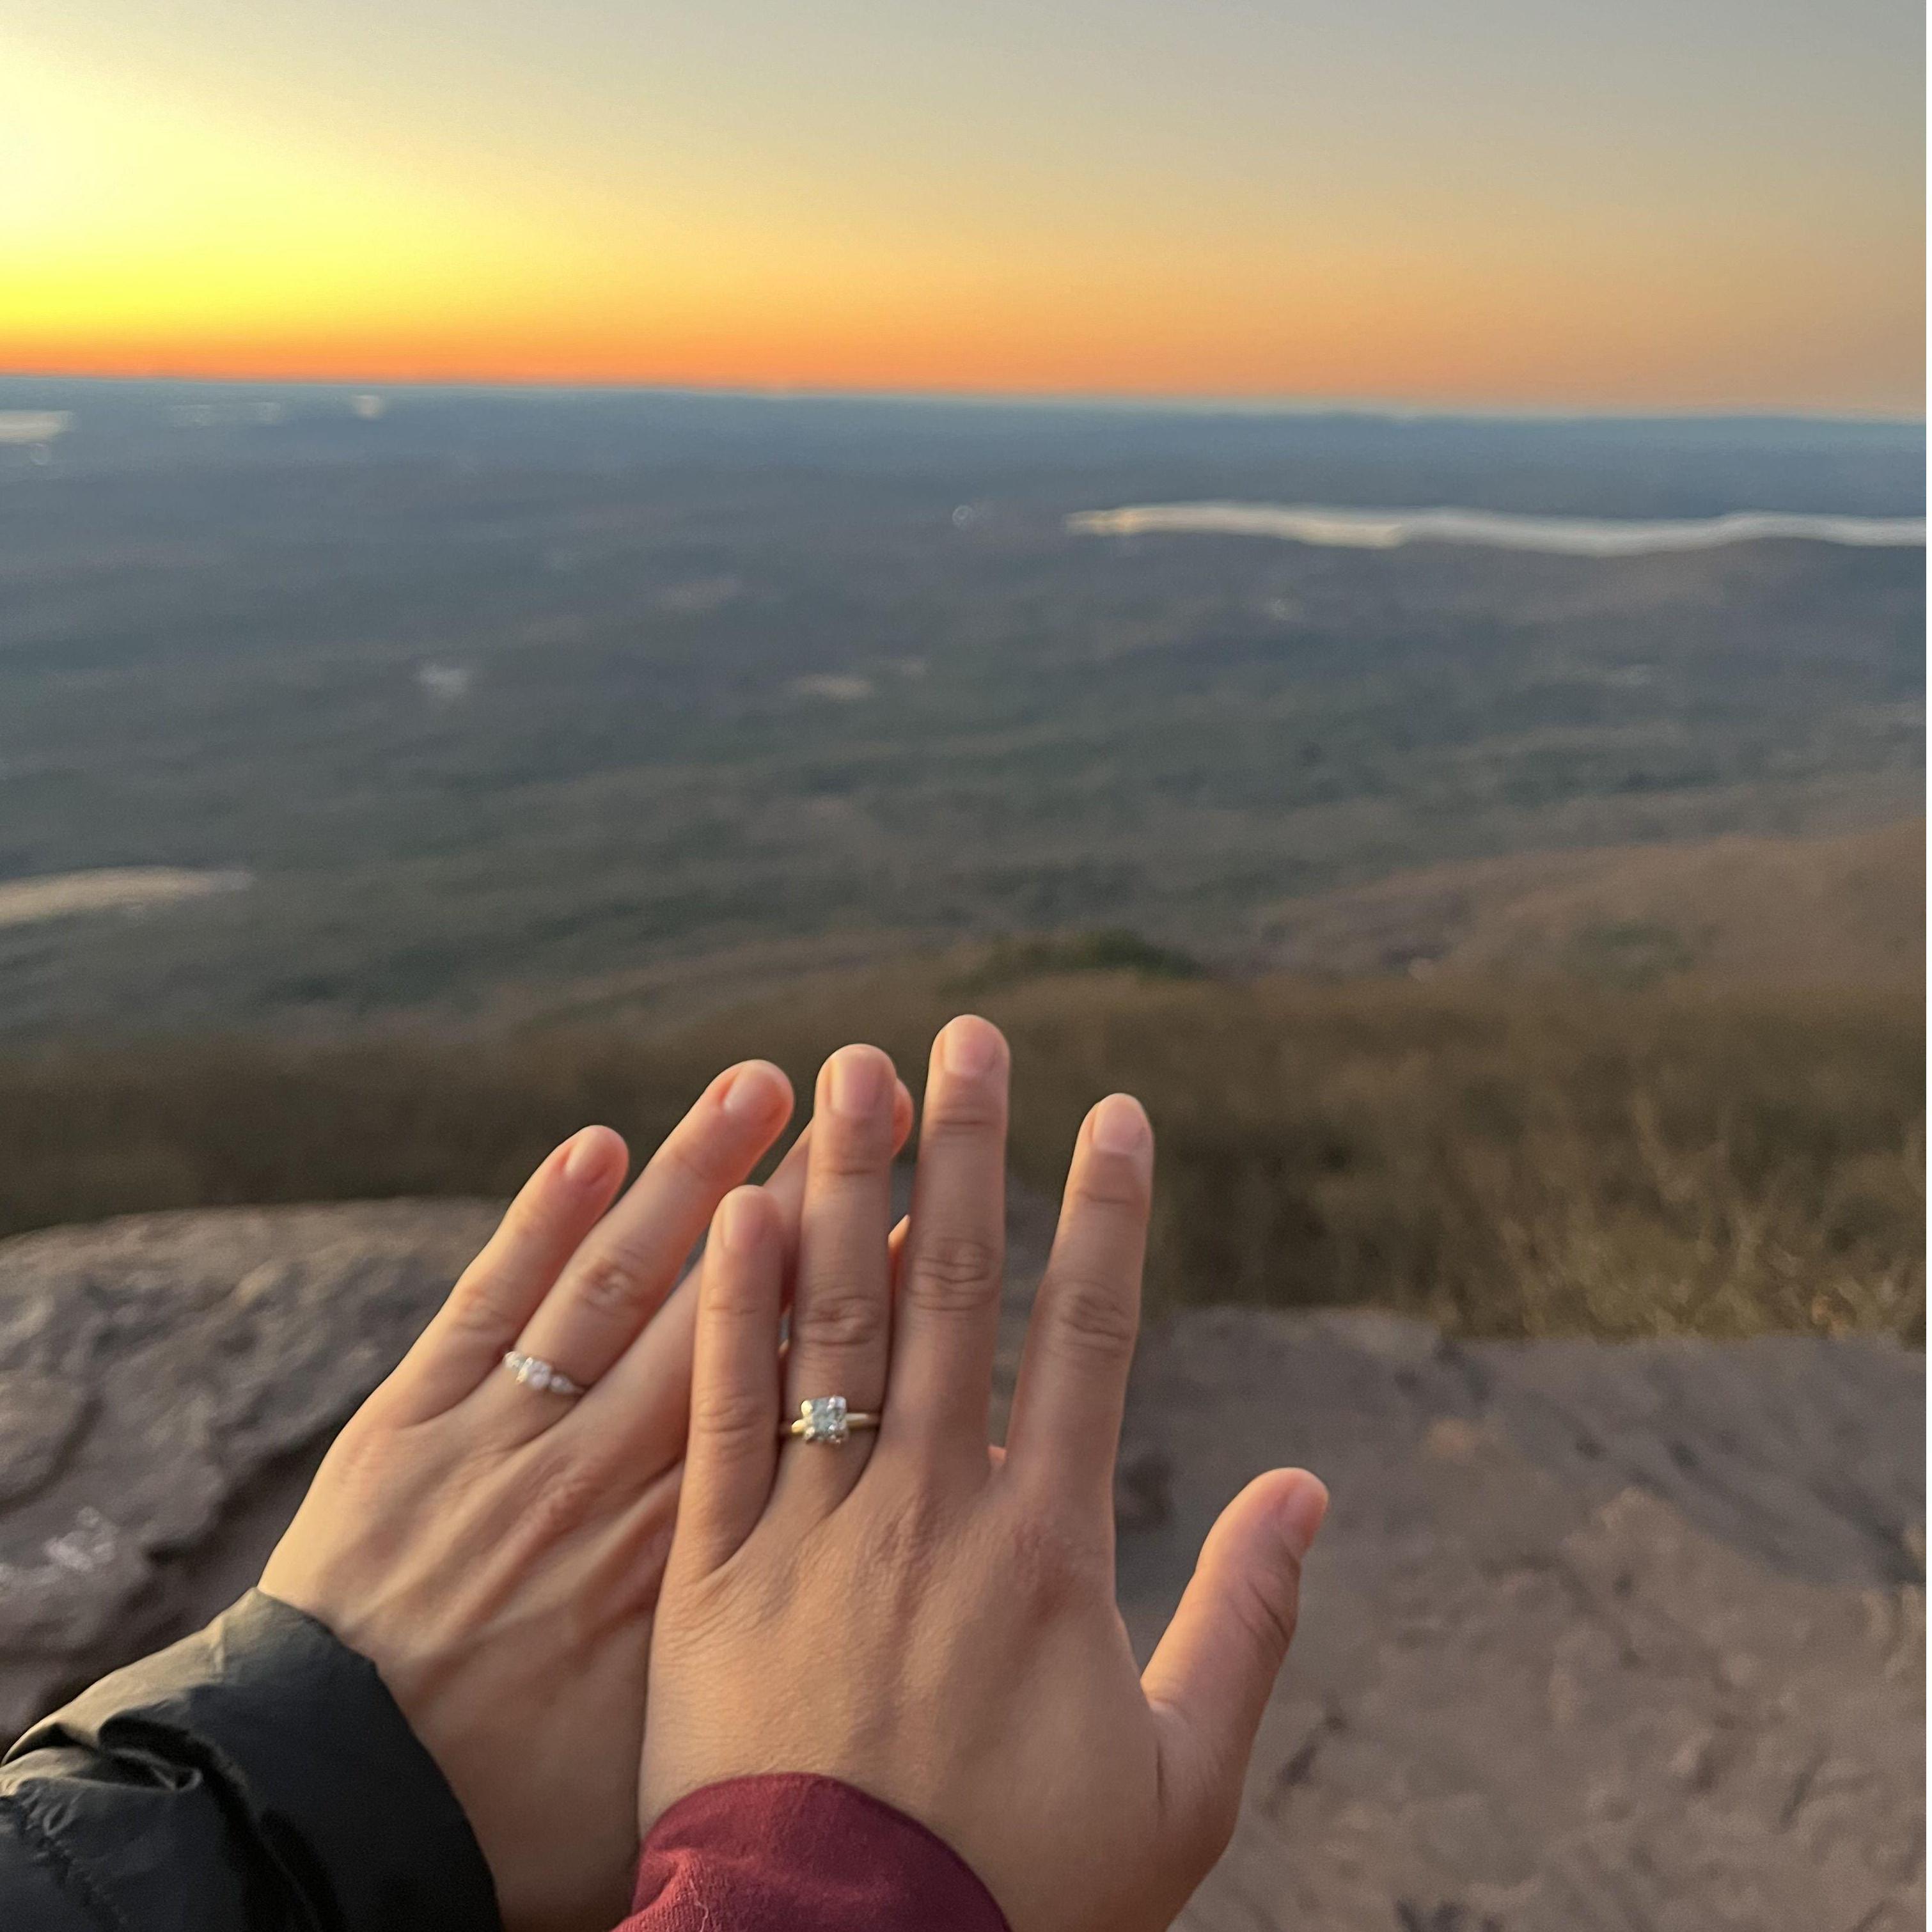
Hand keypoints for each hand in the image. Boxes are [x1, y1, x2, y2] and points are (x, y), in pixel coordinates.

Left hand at [261, 1061, 910, 1931]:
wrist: (323, 1820)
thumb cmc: (509, 1822)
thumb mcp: (667, 1770)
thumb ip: (767, 1666)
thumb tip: (873, 1625)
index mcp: (684, 1556)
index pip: (805, 1393)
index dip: (878, 1297)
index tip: (938, 1216)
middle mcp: (608, 1472)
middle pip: (732, 1305)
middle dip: (813, 1194)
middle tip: (880, 1096)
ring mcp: (507, 1435)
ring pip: (620, 1277)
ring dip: (692, 1171)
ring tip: (765, 1079)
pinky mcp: (412, 1421)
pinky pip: (492, 1299)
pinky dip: (541, 1219)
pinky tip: (595, 1144)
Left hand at [641, 1019, 1327, 1931]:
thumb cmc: (1022, 1895)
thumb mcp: (1181, 1783)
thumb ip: (1250, 1623)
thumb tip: (1314, 1491)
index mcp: (1050, 1546)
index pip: (1088, 1334)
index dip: (1106, 1213)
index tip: (1114, 1109)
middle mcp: (935, 1508)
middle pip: (956, 1290)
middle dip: (968, 1152)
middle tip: (968, 1034)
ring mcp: (817, 1531)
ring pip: (837, 1322)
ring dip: (850, 1188)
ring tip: (850, 1071)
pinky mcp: (712, 1572)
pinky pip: (723, 1418)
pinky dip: (734, 1310)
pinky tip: (740, 1210)